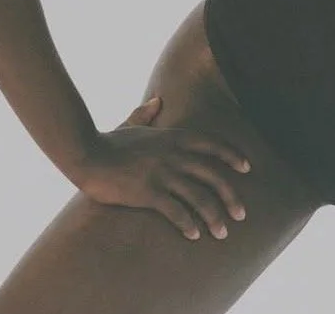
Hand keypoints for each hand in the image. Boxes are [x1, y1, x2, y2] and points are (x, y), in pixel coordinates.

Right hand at [73, 95, 251, 240]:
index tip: (247, 168)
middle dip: (230, 195)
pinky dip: (188, 223)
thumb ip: (147, 113)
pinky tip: (194, 235)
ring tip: (221, 232)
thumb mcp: (131, 123)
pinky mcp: (148, 192)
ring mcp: (161, 173)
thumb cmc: (108, 142)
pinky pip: (175, 211)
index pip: (210, 144)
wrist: (87, 154)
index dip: (230, 155)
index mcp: (171, 137)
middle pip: (211, 174)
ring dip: (213, 216)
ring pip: (198, 196)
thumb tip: (157, 100)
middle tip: (241, 214)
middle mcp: (172, 155)